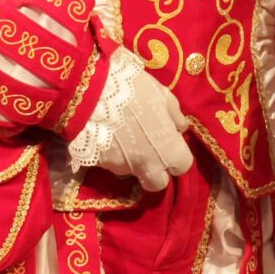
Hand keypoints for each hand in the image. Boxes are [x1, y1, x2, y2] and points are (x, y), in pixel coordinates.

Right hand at [69, 49, 194, 192]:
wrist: (91, 92)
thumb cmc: (134, 90)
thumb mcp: (162, 95)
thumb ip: (175, 115)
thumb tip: (180, 128)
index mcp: (167, 150)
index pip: (183, 166)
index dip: (177, 155)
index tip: (169, 142)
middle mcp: (147, 165)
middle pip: (157, 183)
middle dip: (156, 171)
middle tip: (149, 150)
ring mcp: (121, 167)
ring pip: (132, 173)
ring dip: (132, 161)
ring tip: (123, 136)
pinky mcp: (99, 165)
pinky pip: (110, 164)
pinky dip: (111, 154)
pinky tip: (107, 135)